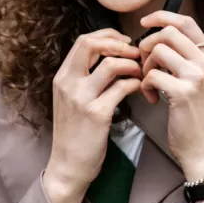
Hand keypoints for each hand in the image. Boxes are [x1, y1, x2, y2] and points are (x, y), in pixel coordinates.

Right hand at [43, 29, 141, 202]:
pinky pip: (122, 88)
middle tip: (136, 53)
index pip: (83, 40)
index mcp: (62, 76)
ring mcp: (81, 98)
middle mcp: (68, 83)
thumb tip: (110, 57)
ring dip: (132, 65)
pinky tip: (140, 89)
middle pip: (92, 44)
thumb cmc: (75, 133)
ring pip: (111, 64)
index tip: (124, 42)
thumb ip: (84, 78)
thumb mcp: (70, 99)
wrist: (68, 166)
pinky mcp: (97, 114)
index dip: (107, 36)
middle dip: (119, 44)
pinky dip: (136, 84)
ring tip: (141, 73)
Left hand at [138, 11, 203, 181]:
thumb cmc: (193, 113)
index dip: (162, 16)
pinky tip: (152, 99)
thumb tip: (154, 36)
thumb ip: (183, 57)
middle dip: (147, 44)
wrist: (202, 147)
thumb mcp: (196, 80)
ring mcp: (197, 76)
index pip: (186, 21)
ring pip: (157, 50)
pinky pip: (152, 75)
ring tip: (149, 83)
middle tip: (144, 64)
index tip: (144, 23)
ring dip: (145, 66)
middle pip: (168, 32)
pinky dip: (144, 86)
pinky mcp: (184, 92)